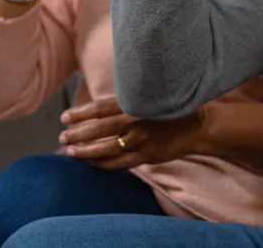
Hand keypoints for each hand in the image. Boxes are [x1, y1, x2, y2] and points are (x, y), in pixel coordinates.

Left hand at [59, 95, 201, 169]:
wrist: (199, 125)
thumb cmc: (173, 108)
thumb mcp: (151, 98)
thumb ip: (129, 102)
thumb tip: (101, 107)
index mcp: (136, 104)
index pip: (100, 109)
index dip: (80, 113)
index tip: (65, 117)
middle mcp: (136, 122)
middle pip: (98, 130)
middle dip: (77, 135)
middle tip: (63, 137)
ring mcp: (141, 141)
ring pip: (105, 149)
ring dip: (85, 151)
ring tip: (71, 152)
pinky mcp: (147, 156)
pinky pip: (119, 164)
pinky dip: (102, 164)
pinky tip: (92, 164)